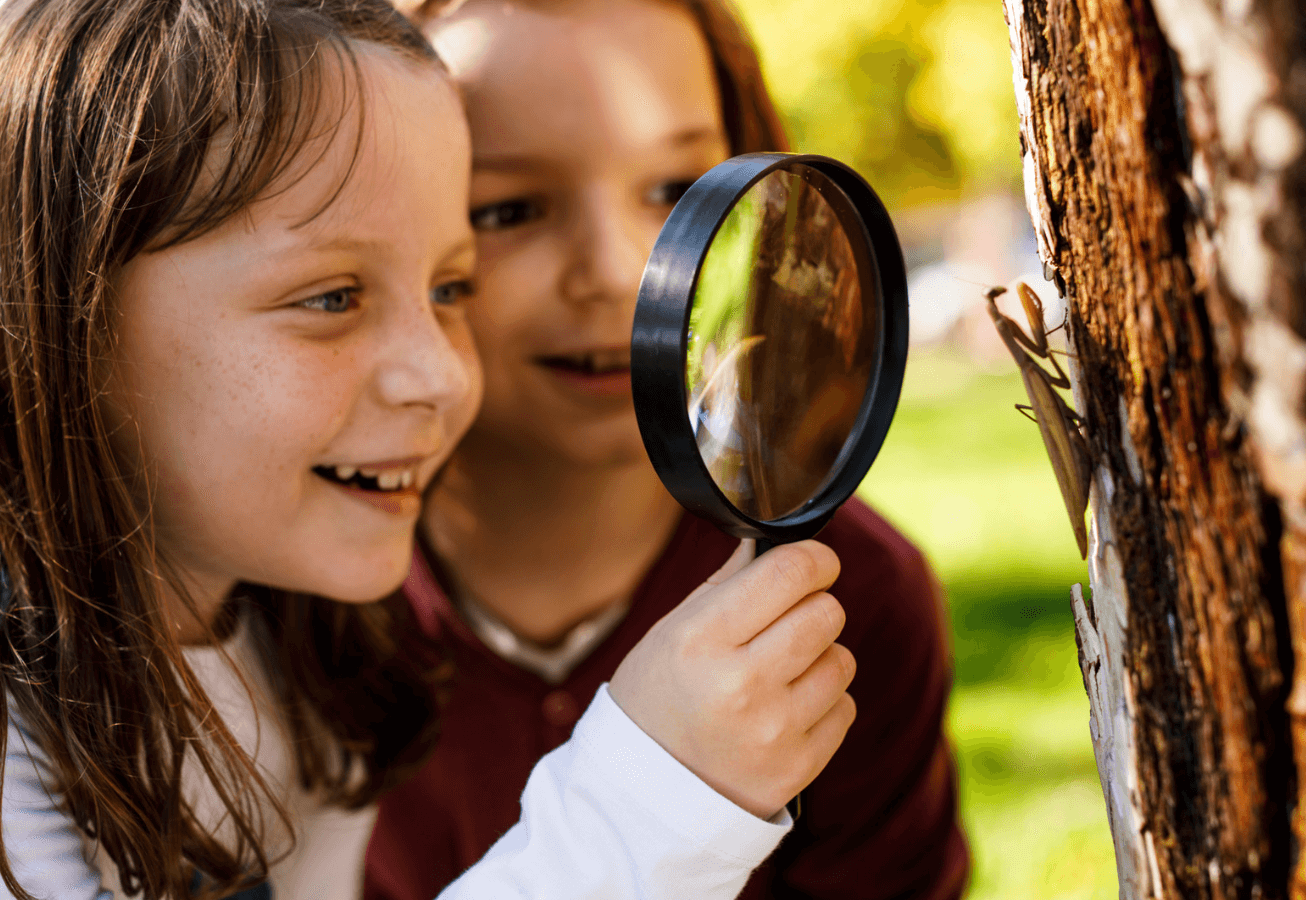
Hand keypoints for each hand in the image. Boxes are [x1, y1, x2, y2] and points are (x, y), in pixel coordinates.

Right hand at [609, 539, 855, 819]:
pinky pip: (844, 707)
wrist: (646, 794)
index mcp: (702, 639)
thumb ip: (726, 584)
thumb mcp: (671, 632)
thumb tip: (773, 543)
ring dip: (819, 658)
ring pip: (842, 659)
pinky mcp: (799, 766)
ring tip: (779, 674)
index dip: (816, 560)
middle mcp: (740, 683)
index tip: (815, 564)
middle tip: (787, 623)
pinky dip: (822, 703)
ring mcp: (774, 729)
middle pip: (827, 613)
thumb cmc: (658, 699)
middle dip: (814, 608)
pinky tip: (784, 711)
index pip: (791, 572)